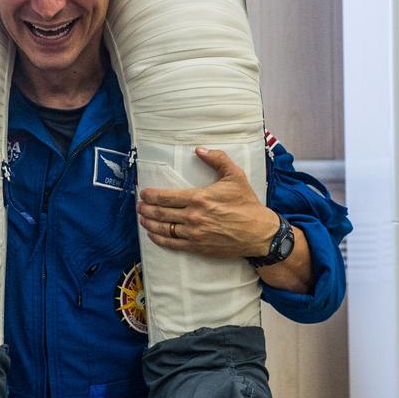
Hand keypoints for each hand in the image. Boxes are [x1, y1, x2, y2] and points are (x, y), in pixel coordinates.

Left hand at [137, 148, 278, 258]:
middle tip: (139, 206)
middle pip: (161, 213)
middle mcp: (193, 217)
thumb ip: (217, 159)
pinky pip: (173, 244)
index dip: (151, 195)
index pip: (166, 197)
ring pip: (164, 229)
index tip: (143, 193)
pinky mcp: (198, 248)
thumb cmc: (247, 204)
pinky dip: (160, 240)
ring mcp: (194, 234)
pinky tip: (153, 235)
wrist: (259, 233)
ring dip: (149, 224)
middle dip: (146, 209)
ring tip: (142, 219)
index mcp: (198, 198)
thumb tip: (199, 149)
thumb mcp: (235, 176)